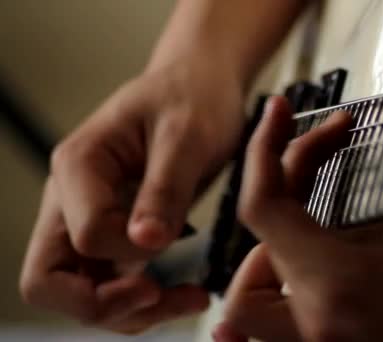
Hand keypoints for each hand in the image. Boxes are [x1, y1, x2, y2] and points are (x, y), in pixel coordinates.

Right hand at [19, 49, 244, 332]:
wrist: (202, 88)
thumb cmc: (194, 99)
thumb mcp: (187, 136)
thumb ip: (164, 190)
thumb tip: (145, 243)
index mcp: (80, 166)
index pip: (84, 237)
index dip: (130, 252)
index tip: (172, 237)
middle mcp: (72, 197)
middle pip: (50, 280)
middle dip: (104, 304)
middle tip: (162, 299)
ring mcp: (88, 217)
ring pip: (80, 292)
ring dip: (129, 311)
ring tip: (187, 300)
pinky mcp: (113, 231)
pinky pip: (110, 283)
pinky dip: (142, 300)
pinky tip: (182, 292)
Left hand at [214, 43, 382, 341]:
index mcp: (343, 285)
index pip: (261, 210)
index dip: (263, 150)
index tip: (277, 117)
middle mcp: (323, 328)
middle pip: (252, 255)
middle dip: (279, 197)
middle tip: (322, 159)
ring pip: (254, 306)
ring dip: (268, 256)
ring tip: (307, 216)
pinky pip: (283, 324)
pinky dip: (285, 286)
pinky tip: (319, 257)